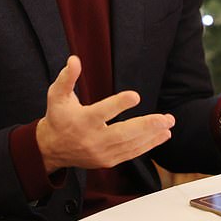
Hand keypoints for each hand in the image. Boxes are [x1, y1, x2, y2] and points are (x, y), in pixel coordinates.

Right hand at [36, 56, 174, 172]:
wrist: (52, 148)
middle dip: (146, 126)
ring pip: (130, 145)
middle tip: (165, 118)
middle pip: (122, 134)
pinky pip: (131, 154)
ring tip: (168, 123)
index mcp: (81, 121)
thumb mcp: (57, 94)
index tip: (135, 96)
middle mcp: (92, 139)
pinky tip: (162, 136)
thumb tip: (74, 59)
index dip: (118, 104)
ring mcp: (101, 153)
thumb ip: (67, 77)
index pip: (102, 112)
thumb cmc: (58, 116)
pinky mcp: (108, 161)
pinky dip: (148, 145)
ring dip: (152, 135)